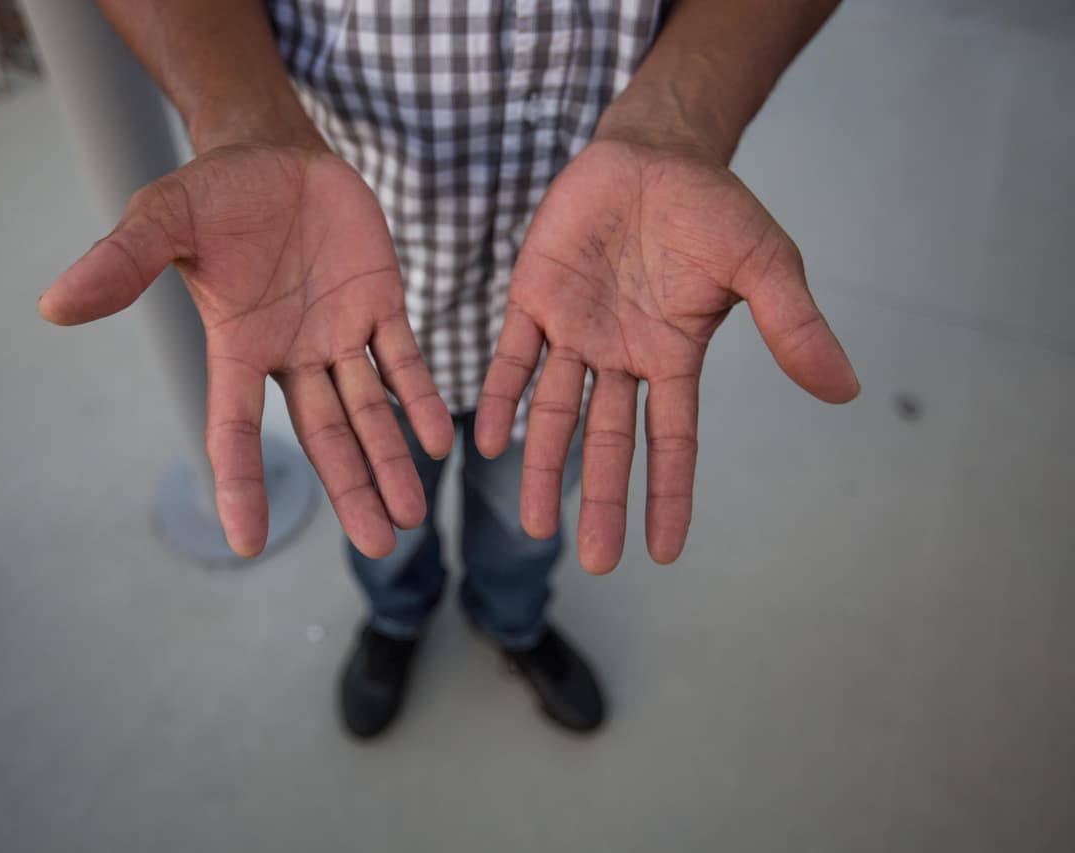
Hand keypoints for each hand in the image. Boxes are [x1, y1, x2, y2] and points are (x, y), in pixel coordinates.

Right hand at [40, 145, 453, 557]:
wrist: (269, 154)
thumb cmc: (211, 193)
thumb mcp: (162, 219)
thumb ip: (121, 264)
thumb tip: (54, 306)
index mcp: (237, 347)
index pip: (235, 427)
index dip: (241, 482)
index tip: (249, 542)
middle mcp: (290, 353)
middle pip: (323, 435)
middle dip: (351, 487)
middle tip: (380, 546)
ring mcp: (338, 332)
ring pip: (368, 409)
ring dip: (390, 460)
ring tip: (412, 516)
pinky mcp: (378, 302)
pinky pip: (403, 359)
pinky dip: (419, 398)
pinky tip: (438, 442)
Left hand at [475, 139, 858, 571]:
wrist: (654, 151)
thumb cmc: (711, 208)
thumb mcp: (763, 264)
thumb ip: (791, 326)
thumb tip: (845, 390)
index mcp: (673, 357)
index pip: (672, 441)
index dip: (668, 495)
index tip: (663, 553)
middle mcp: (621, 357)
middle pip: (609, 443)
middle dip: (602, 500)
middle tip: (596, 562)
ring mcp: (574, 331)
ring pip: (556, 413)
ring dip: (545, 466)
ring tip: (535, 525)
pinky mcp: (533, 298)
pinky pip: (512, 359)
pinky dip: (499, 397)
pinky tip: (486, 441)